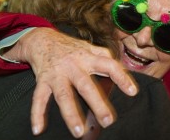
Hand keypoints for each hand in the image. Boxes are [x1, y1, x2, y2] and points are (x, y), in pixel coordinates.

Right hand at [4, 27, 137, 137]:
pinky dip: (37, 114)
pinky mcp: (43, 80)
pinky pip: (39, 98)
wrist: (42, 39)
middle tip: (108, 121)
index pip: (108, 65)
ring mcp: (57, 74)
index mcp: (88, 57)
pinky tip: (38, 129)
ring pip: (64, 95)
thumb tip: (122, 68)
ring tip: (79, 132)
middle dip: (97, 103)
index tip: (132, 92)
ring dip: (71, 114)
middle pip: (86, 85)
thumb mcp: (88, 47)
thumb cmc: (70, 47)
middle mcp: (73, 66)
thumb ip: (104, 55)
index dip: (121, 77)